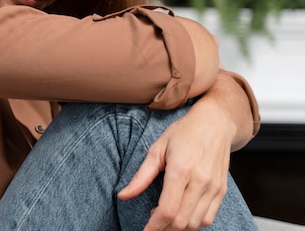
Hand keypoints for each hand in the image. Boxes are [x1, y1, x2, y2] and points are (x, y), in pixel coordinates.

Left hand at [117, 96, 235, 229]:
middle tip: (151, 225)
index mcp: (181, 170)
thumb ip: (141, 176)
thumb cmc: (184, 133)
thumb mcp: (156, 149)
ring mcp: (213, 188)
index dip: (154, 226)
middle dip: (163, 229)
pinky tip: (180, 215)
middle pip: (181, 221)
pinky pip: (208, 218)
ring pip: (195, 223)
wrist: (214, 123)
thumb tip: (123, 195)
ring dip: (178, 228)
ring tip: (163, 218)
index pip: (167, 210)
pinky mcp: (221, 191)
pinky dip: (193, 223)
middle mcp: (200, 181)